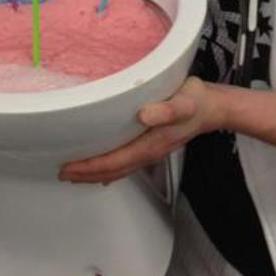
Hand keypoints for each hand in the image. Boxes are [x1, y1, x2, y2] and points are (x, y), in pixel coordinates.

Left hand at [59, 77, 222, 184]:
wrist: (213, 107)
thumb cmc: (196, 101)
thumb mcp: (184, 101)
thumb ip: (166, 109)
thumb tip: (144, 115)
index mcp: (151, 144)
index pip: (114, 160)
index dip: (90, 166)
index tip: (69, 167)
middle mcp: (148, 152)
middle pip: (113, 170)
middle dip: (87, 174)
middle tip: (63, 174)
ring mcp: (150, 152)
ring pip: (118, 169)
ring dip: (96, 174)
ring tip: (75, 175)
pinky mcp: (151, 146)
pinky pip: (125, 163)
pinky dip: (109, 168)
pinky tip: (102, 171)